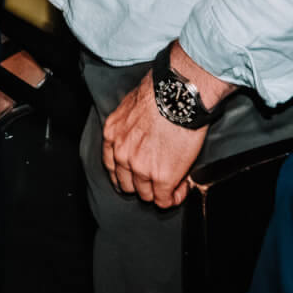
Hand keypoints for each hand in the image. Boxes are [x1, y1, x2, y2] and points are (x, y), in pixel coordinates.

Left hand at [100, 73, 209, 207]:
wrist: (178, 96)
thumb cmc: (160, 93)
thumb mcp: (131, 106)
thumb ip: (130, 125)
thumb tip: (141, 132)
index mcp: (112, 135)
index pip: (112, 166)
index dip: (127, 174)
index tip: (138, 174)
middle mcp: (122, 154)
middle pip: (128, 184)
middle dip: (142, 184)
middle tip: (158, 179)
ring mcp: (140, 168)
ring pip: (146, 195)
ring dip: (159, 192)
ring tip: (172, 184)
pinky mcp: (162, 177)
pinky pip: (164, 200)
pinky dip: (173, 198)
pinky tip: (180, 190)